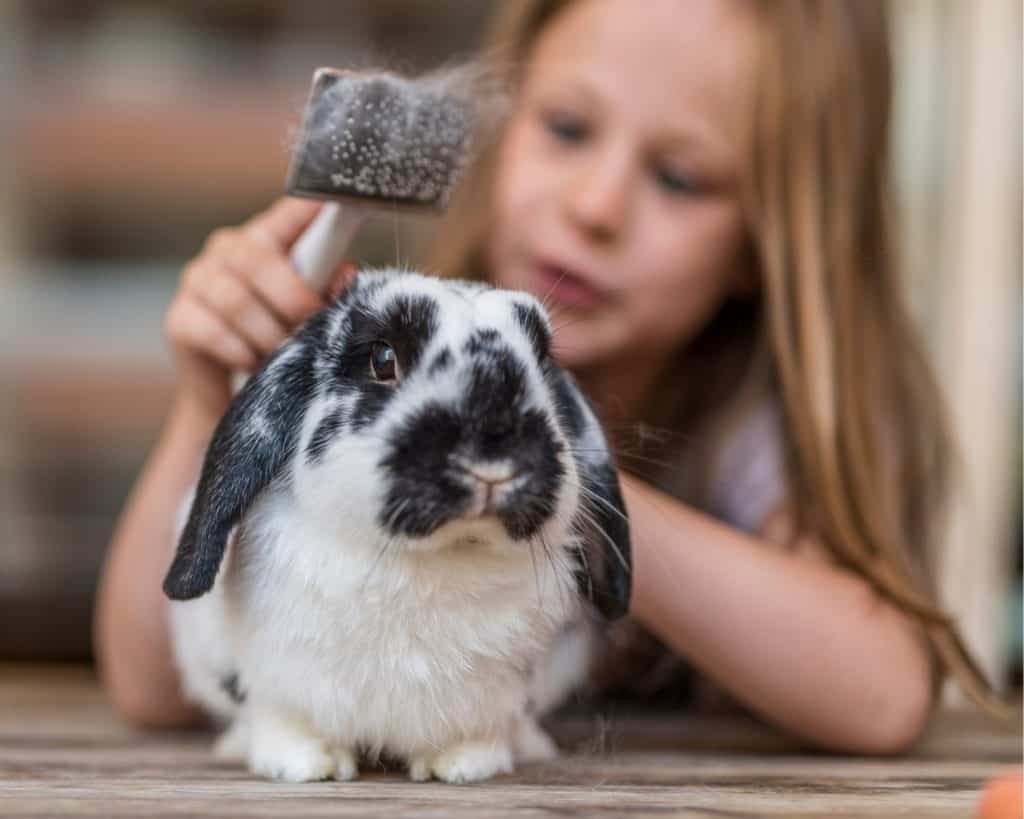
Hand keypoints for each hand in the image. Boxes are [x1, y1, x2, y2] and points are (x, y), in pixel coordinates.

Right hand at [164, 197, 356, 421]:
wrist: (227, 382)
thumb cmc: (276, 332)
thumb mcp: (308, 308)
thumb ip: (328, 288)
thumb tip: (347, 276)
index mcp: (265, 239)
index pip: (288, 213)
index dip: (306, 207)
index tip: (327, 200)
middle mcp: (227, 250)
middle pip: (256, 260)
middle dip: (291, 298)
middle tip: (310, 323)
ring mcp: (198, 281)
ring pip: (236, 302)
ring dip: (268, 333)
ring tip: (283, 351)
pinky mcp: (179, 318)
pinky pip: (213, 332)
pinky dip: (241, 351)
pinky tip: (252, 361)